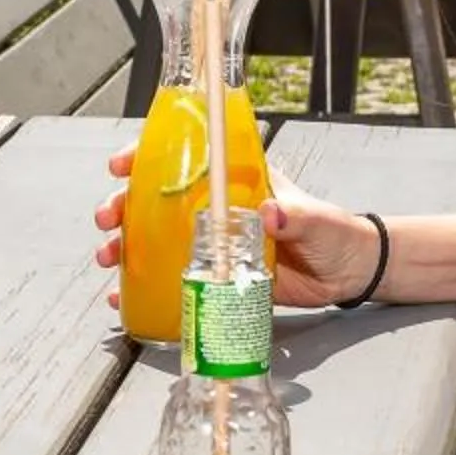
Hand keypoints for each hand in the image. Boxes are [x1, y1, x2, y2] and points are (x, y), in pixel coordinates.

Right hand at [92, 148, 380, 309]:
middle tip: (108, 218)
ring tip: (108, 257)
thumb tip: (270, 210)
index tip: (121, 165)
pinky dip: (142, 288)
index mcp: (234, 182)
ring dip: (125, 246)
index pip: (183, 160)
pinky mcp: (214, 276)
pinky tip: (122, 297)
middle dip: (123, 205)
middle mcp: (213, 209)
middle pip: (154, 200)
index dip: (145, 157)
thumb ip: (295, 215)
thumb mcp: (315, 218)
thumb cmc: (333, 232)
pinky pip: (170, 279)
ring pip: (154, 239)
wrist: (347, 272)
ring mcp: (210, 243)